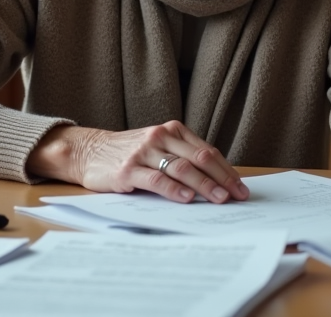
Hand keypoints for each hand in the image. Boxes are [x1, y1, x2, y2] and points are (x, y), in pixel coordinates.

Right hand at [28, 121, 248, 203]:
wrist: (89, 151)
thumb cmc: (129, 153)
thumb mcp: (157, 146)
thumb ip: (182, 157)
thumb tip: (217, 181)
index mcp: (172, 130)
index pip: (207, 151)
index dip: (226, 170)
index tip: (241, 187)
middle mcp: (160, 137)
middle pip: (200, 159)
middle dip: (222, 179)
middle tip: (237, 196)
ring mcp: (144, 152)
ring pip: (182, 168)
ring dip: (204, 186)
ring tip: (219, 199)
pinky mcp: (128, 169)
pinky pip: (156, 179)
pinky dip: (174, 190)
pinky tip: (187, 198)